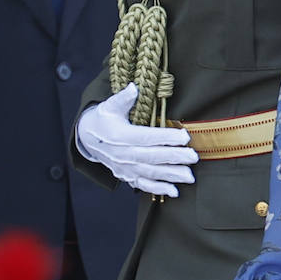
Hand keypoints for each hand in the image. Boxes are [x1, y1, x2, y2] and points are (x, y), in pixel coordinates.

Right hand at [75, 83, 197, 196]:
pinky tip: (174, 191)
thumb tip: (134, 88)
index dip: (166, 138)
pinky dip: (158, 190)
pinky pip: (143, 185)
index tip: (184, 137)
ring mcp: (124, 168)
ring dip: (170, 176)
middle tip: (193, 157)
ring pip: (150, 173)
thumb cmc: (102, 119)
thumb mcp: (109, 106)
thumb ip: (123, 98)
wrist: (87, 139)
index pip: (147, 137)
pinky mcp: (126, 176)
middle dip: (174, 158)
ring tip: (189, 176)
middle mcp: (122, 154)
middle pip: (152, 157)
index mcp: (120, 136)